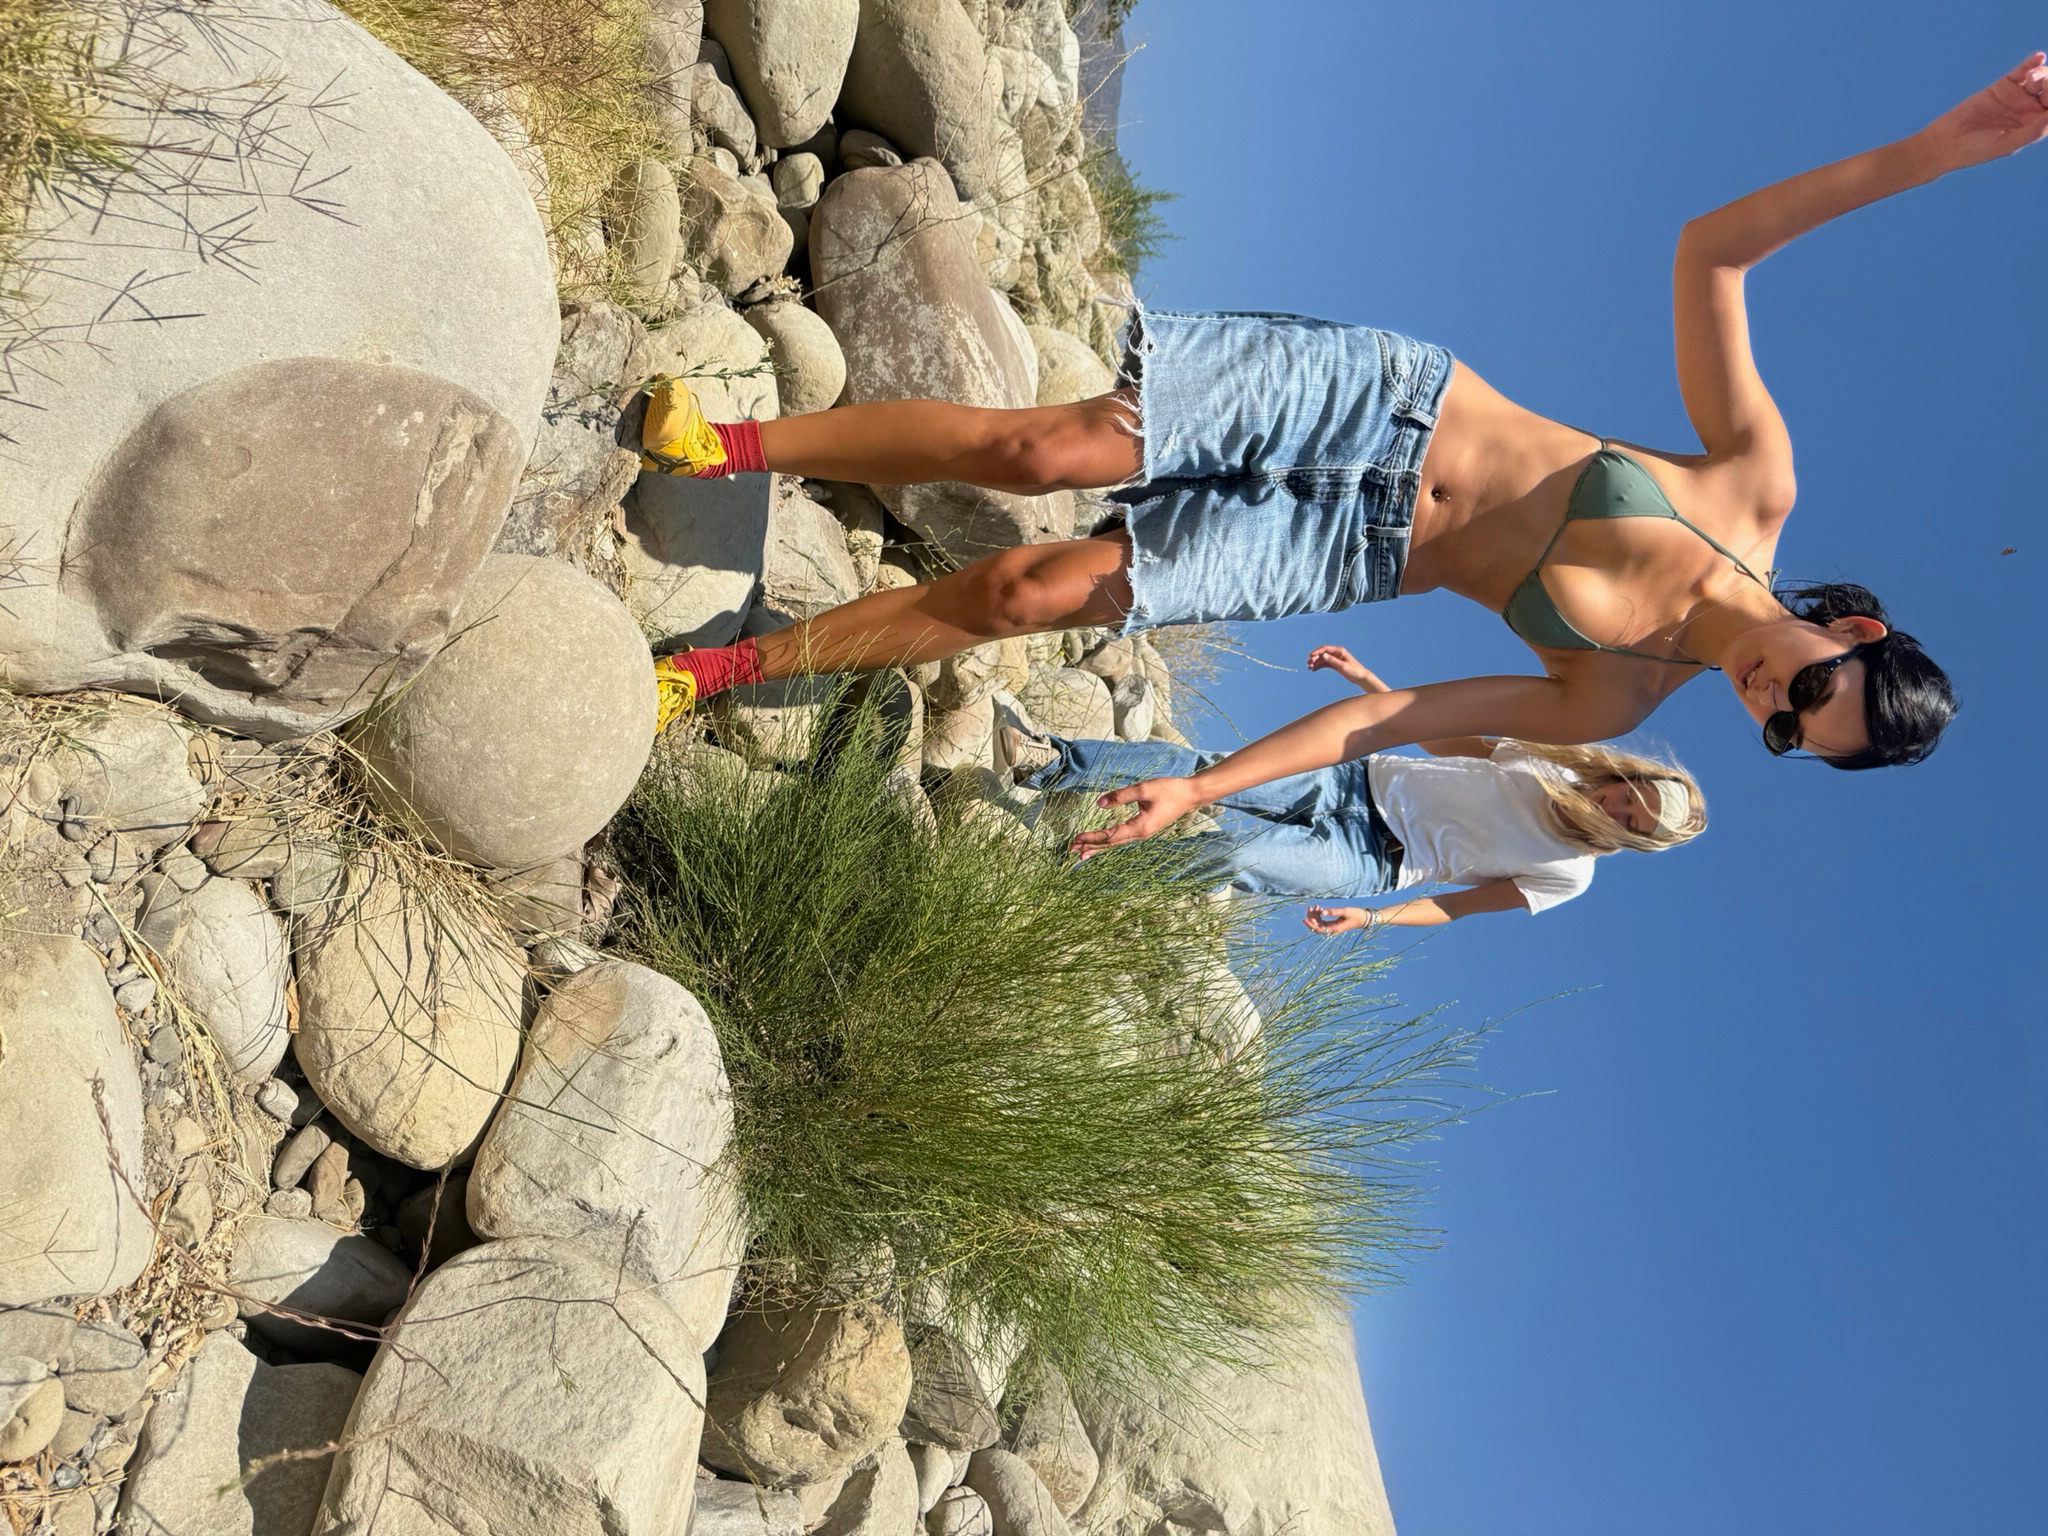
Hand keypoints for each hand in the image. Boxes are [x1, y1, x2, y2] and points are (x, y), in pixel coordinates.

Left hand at [1069, 775, 1204, 855]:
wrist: (1189, 795)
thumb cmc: (1168, 790)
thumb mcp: (1143, 789)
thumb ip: (1120, 795)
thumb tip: (1099, 803)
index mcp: (1140, 827)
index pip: (1110, 835)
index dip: (1092, 837)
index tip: (1076, 838)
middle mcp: (1140, 834)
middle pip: (1111, 844)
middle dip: (1091, 846)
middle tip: (1071, 851)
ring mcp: (1142, 833)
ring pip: (1116, 843)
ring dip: (1098, 847)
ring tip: (1081, 854)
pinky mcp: (1144, 829)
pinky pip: (1122, 838)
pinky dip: (1109, 841)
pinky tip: (1101, 844)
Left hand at [1303, 904, 1370, 935]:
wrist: (1364, 918)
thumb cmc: (1356, 914)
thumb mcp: (1345, 911)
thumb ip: (1333, 912)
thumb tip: (1322, 911)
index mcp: (1334, 929)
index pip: (1318, 929)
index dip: (1310, 925)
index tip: (1304, 919)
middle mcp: (1332, 930)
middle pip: (1317, 926)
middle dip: (1312, 917)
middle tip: (1311, 907)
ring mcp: (1332, 927)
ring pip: (1319, 923)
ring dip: (1315, 915)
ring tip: (1315, 905)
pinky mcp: (1333, 924)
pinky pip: (1322, 921)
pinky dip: (1319, 915)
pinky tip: (1319, 908)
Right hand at [1306, 645, 1386, 690]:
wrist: (1360, 677)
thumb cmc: (1354, 670)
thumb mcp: (1343, 666)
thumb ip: (1333, 660)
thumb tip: (1323, 655)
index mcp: (1339, 651)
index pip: (1325, 649)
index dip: (1317, 651)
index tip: (1310, 656)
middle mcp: (1336, 654)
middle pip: (1323, 654)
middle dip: (1315, 658)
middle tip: (1308, 663)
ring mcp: (1335, 659)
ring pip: (1323, 659)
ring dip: (1316, 662)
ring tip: (1309, 667)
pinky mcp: (1335, 665)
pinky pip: (1325, 664)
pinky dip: (1319, 666)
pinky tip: (1314, 669)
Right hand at [1920, 52, 2047, 169]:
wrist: (1947, 141)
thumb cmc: (1977, 150)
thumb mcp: (2008, 143)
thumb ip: (2033, 131)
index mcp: (2035, 126)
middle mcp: (2030, 110)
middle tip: (2042, 84)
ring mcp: (2018, 97)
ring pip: (2039, 80)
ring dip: (2042, 75)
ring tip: (2031, 79)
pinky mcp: (2003, 86)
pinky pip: (2022, 71)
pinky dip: (2031, 63)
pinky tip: (2038, 57)